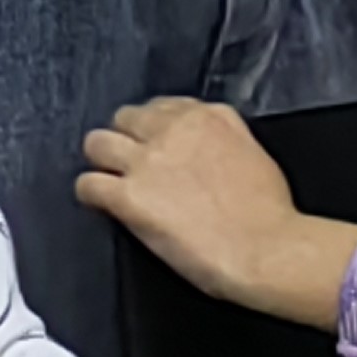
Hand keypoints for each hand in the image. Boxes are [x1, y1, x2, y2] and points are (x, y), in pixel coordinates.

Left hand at [77, 98, 302, 304]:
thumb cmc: (268, 214)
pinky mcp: (129, 197)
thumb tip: (201, 150)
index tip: (155, 145)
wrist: (267, 249)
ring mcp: (148, 162)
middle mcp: (174, 131)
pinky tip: (100, 205)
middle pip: (125, 118)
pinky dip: (89, 195)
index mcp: (209, 117)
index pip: (162, 106)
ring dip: (101, 162)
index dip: (153, 129)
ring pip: (97, 143)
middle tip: (130, 164)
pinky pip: (87, 184)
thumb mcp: (252, 154)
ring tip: (109, 180)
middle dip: (125, 139)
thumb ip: (221, 139)